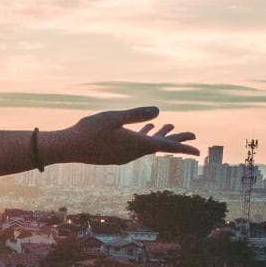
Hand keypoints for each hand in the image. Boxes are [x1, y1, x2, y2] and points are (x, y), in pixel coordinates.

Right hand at [53, 107, 197, 165]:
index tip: (198, 151)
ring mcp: (124, 155)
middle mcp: (132, 153)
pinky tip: (144, 130)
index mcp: (135, 144)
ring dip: (159, 135)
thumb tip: (159, 111)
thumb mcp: (113, 117)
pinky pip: (136, 146)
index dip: (183, 146)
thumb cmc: (88, 130)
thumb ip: (136, 114)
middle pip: (160, 146)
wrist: (68, 148)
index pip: (165, 146)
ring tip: (170, 126)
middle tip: (192, 134)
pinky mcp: (116, 155)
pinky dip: (145, 137)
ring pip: (148, 145)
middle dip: (176, 138)